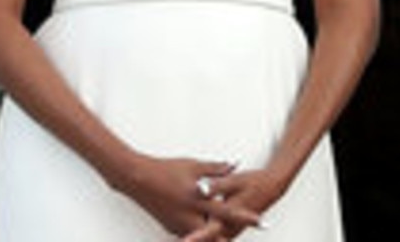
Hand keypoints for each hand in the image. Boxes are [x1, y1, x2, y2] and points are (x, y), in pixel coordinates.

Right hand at [116, 154, 261, 238]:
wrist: (136, 179)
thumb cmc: (166, 170)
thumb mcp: (194, 166)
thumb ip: (217, 168)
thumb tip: (235, 164)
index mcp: (198, 199)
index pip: (228, 211)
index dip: (246, 217)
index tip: (262, 222)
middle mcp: (188, 216)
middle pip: (215, 235)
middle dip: (229, 236)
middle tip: (246, 232)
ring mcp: (178, 225)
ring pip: (202, 237)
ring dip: (215, 235)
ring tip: (228, 234)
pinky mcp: (170, 228)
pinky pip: (190, 234)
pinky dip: (201, 233)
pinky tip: (207, 229)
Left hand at [182, 166, 287, 240]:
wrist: (272, 187)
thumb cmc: (254, 182)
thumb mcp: (236, 181)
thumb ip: (217, 185)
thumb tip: (202, 188)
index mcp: (229, 216)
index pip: (208, 231)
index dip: (194, 238)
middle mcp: (230, 228)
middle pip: (208, 240)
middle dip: (192, 241)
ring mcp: (232, 231)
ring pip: (213, 240)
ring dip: (199, 239)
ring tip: (180, 240)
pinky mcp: (231, 231)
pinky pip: (216, 238)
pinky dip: (205, 237)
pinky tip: (188, 236)